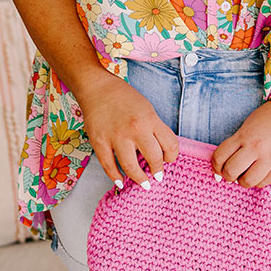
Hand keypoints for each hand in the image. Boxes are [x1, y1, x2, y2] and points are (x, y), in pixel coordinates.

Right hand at [74, 69, 178, 189]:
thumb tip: (160, 152)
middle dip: (158, 171)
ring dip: (140, 179)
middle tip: (157, 176)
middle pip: (153, 158)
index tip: (168, 160)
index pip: (170, 145)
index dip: (172, 156)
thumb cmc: (124, 97)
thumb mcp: (147, 108)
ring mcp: (116, 137)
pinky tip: (121, 182)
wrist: (98, 88)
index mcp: (150, 119)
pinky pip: (109, 166)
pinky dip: (116, 178)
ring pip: (131, 167)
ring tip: (144, 183)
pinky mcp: (99, 142)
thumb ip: (154, 128)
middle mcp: (135, 129)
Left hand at [211, 100, 270, 187]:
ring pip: (247, 182)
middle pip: (231, 172)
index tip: (218, 167)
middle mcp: (257, 148)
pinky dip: (258, 181)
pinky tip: (259, 172)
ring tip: (246, 173)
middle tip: (231, 173)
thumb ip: (236, 144)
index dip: (215, 166)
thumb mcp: (247, 126)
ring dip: (243, 180)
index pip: (219, 157)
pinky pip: (264, 183)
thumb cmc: (268, 119)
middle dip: (227, 175)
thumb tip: (224, 166)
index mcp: (244, 136)